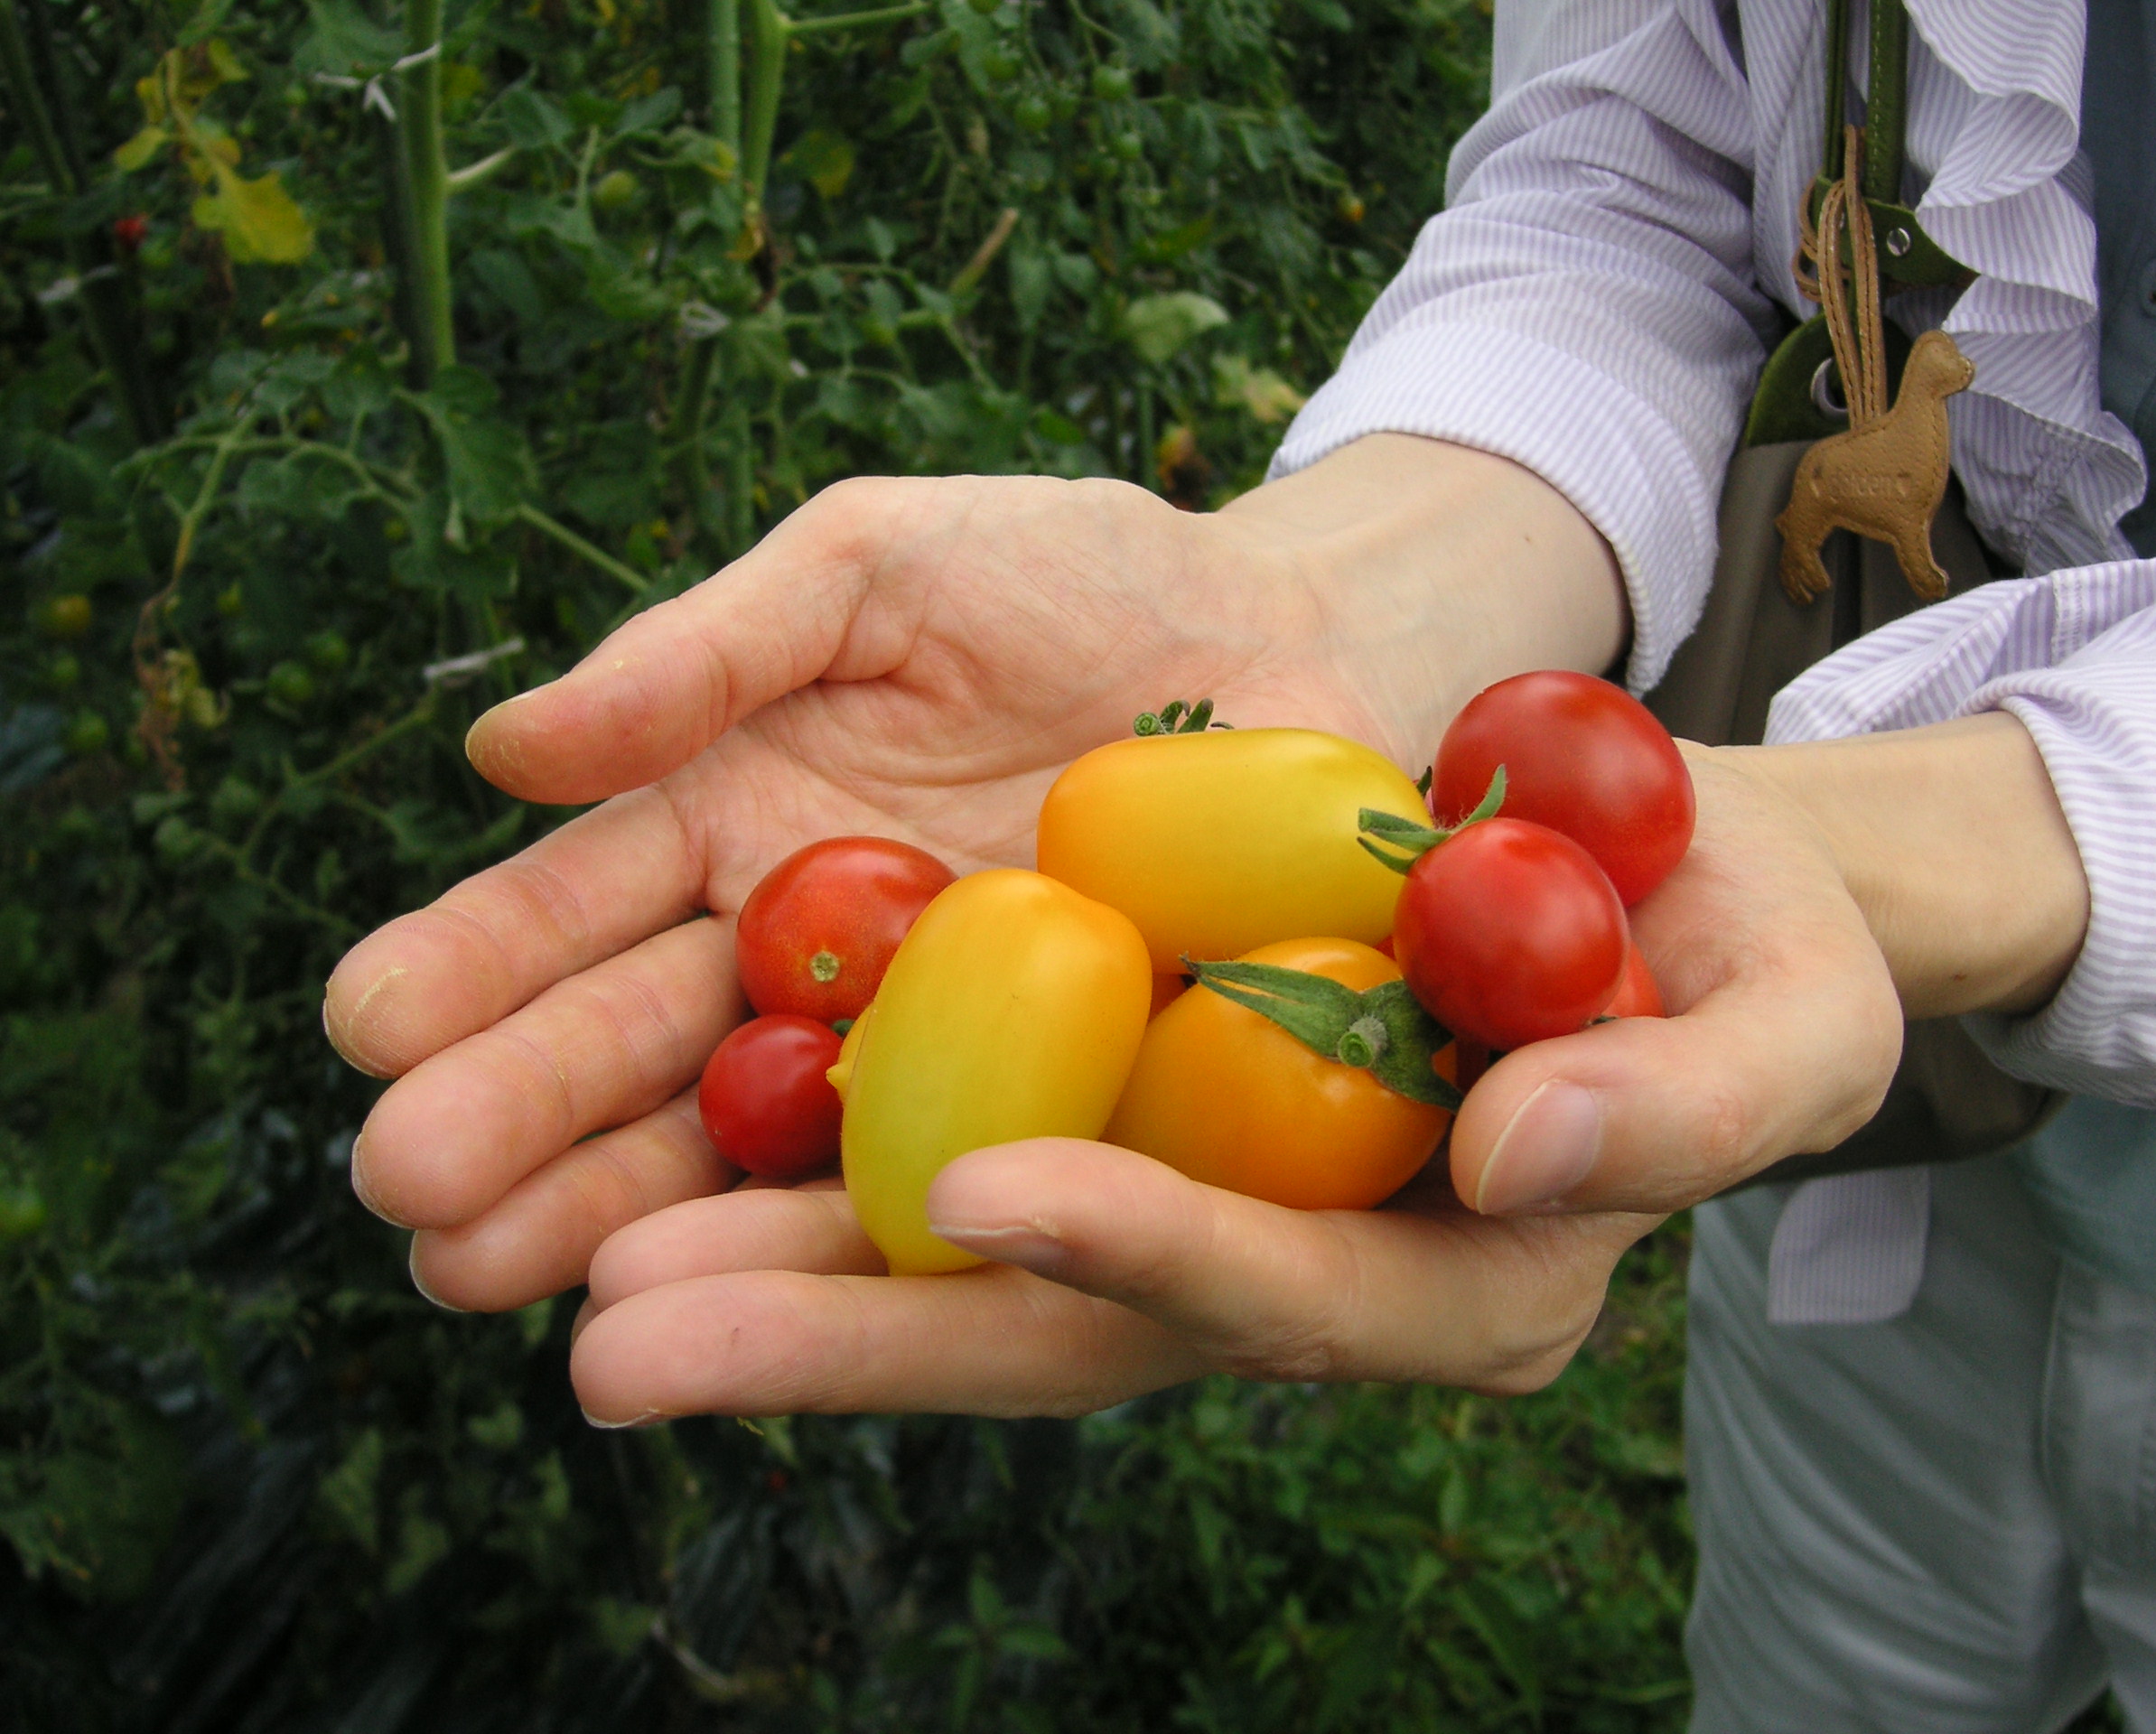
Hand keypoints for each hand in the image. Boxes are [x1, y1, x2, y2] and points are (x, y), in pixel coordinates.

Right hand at [325, 437, 1622, 1312]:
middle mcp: (805, 954)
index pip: (578, 907)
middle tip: (412, 1199)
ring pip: (753, 1145)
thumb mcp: (879, 568)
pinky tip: (730, 1292)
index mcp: (737, 818)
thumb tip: (500, 749)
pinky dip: (830, 1237)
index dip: (471, 966)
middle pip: (640, 1051)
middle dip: (522, 1122)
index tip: (365, 1028)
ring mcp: (924, 1044)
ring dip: (629, 1215)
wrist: (1299, 641)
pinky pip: (931, 1178)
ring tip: (497, 1279)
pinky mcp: (1050, 1105)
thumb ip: (705, 652)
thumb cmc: (1080, 577)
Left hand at [562, 745, 1905, 1422]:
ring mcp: (1198, 1189)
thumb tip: (1519, 1150)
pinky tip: (658, 1122)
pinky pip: (959, 1124)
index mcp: (1455, 1286)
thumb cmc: (1752, 955)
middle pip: (1060, 1330)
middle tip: (620, 1348)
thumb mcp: (1791, 1015)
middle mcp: (1290, 1268)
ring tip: (558, 1265)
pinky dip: (817, 1133)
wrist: (1663, 885)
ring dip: (765, 1256)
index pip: (1286, 1302)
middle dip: (849, 1343)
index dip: (1146, 1257)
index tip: (986, 1206)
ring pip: (963, 1252)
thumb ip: (1685, 1098)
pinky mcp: (1132, 1095)